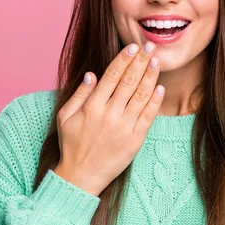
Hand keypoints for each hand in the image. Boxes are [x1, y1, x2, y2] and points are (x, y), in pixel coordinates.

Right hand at [53, 41, 163, 196]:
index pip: (111, 76)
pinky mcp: (135, 139)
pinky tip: (160, 87)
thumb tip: (92, 74)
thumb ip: (78, 94)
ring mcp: (124, 127)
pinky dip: (155, 100)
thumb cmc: (72, 145)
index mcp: (92, 107)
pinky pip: (148, 116)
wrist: (81, 177)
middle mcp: (109, 114)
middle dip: (140, 61)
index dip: (123, 59)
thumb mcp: (65, 117)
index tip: (132, 47)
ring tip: (156, 60)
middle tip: (149, 46)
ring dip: (150, 76)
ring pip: (141, 95)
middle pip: (128, 81)